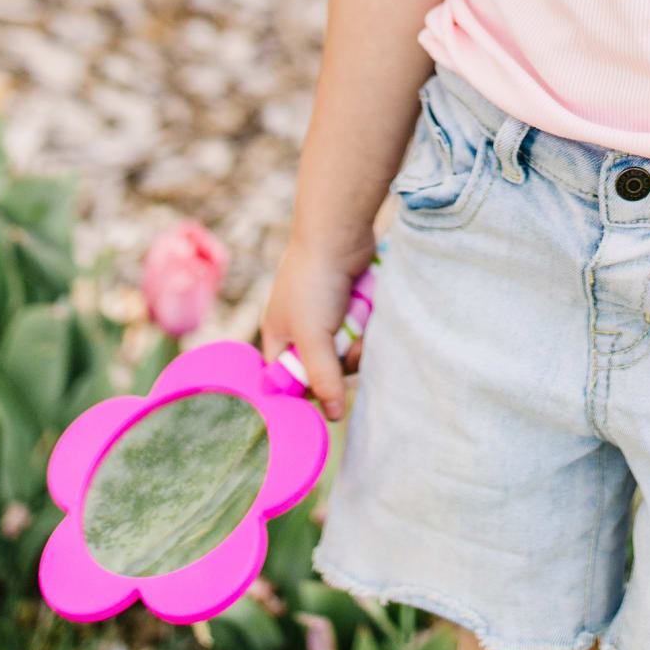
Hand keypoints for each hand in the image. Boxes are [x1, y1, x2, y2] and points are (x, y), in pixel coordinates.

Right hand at [258, 227, 376, 421]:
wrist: (339, 234)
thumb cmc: (313, 282)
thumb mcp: (311, 335)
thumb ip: (322, 376)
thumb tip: (332, 416)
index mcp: (280, 338)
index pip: (290, 381)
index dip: (310, 388)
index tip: (330, 388)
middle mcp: (303, 331)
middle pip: (328, 370)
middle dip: (343, 360)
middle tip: (349, 343)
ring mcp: (329, 319)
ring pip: (350, 352)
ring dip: (360, 341)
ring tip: (361, 320)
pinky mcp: (352, 308)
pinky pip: (364, 333)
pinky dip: (369, 326)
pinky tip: (369, 309)